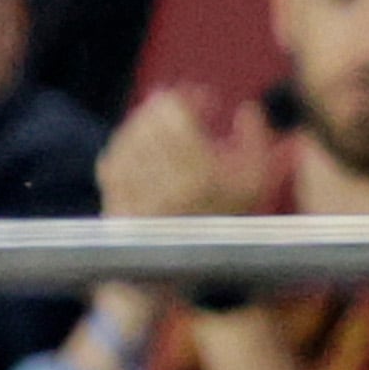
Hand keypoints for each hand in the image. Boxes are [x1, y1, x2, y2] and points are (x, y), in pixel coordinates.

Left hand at [98, 88, 276, 223]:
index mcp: (202, 177)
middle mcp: (165, 187)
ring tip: (160, 121)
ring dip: (143, 122)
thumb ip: (257, 142)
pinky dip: (123, 146)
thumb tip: (245, 109)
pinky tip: (137, 144)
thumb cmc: (227, 224)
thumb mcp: (258, 185)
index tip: (204, 100)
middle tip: (178, 103)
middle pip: (150, 121)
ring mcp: (135, 198)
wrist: (190, 272)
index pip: (177, 114)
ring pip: (127, 138)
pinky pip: (110, 160)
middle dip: (166, 105)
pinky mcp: (114, 206)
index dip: (188, 97)